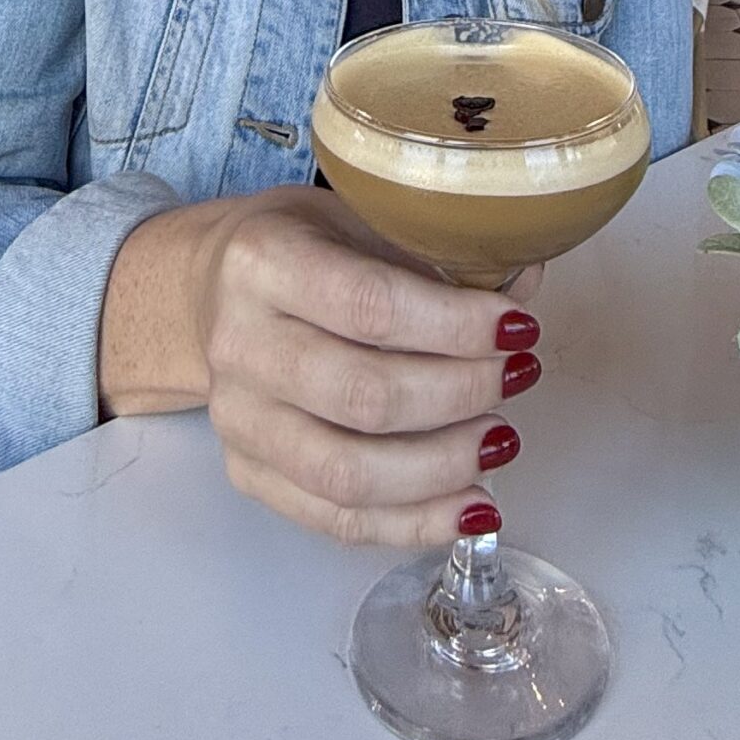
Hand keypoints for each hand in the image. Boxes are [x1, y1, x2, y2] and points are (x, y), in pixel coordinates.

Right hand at [114, 186, 542, 547]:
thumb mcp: (361, 216)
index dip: (456, 327)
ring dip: (444, 466)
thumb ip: (438, 252)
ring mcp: (236, 419)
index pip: (369, 307)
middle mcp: (238, 344)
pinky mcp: (246, 473)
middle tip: (518, 376)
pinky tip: (471, 503)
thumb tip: (525, 285)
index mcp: (262, 262)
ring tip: (502, 438)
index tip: (519, 329)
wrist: (214, 289)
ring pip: (348, 473)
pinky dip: (415, 522)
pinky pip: (336, 519)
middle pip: (363, 397)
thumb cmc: (306, 248)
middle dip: (462, 395)